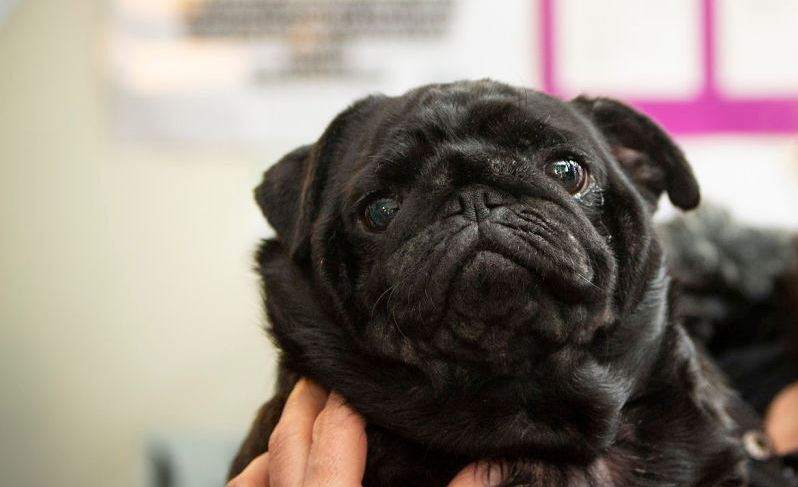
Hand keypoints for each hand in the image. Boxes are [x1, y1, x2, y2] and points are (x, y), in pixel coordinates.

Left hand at [227, 378, 497, 486]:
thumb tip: (492, 463)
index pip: (337, 430)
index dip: (348, 396)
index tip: (360, 371)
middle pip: (293, 438)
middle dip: (309, 400)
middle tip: (328, 371)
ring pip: (262, 467)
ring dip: (282, 436)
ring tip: (299, 412)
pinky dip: (255, 477)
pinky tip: (265, 469)